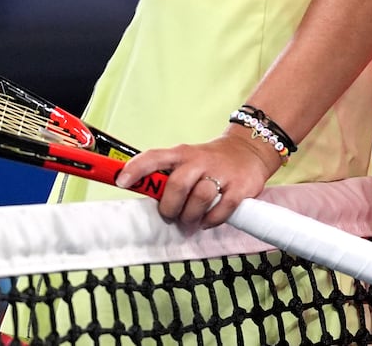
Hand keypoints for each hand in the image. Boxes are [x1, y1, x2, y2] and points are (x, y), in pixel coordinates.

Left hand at [116, 128, 281, 229]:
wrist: (250, 150)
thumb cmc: (210, 161)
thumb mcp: (188, 160)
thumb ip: (168, 176)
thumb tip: (145, 199)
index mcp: (182, 154)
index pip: (155, 157)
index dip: (136, 169)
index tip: (121, 182)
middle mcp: (200, 160)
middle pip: (177, 185)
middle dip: (170, 207)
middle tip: (172, 216)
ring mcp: (221, 173)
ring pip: (199, 199)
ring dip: (191, 216)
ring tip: (191, 221)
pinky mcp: (239, 187)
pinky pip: (220, 210)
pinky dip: (211, 221)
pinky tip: (208, 220)